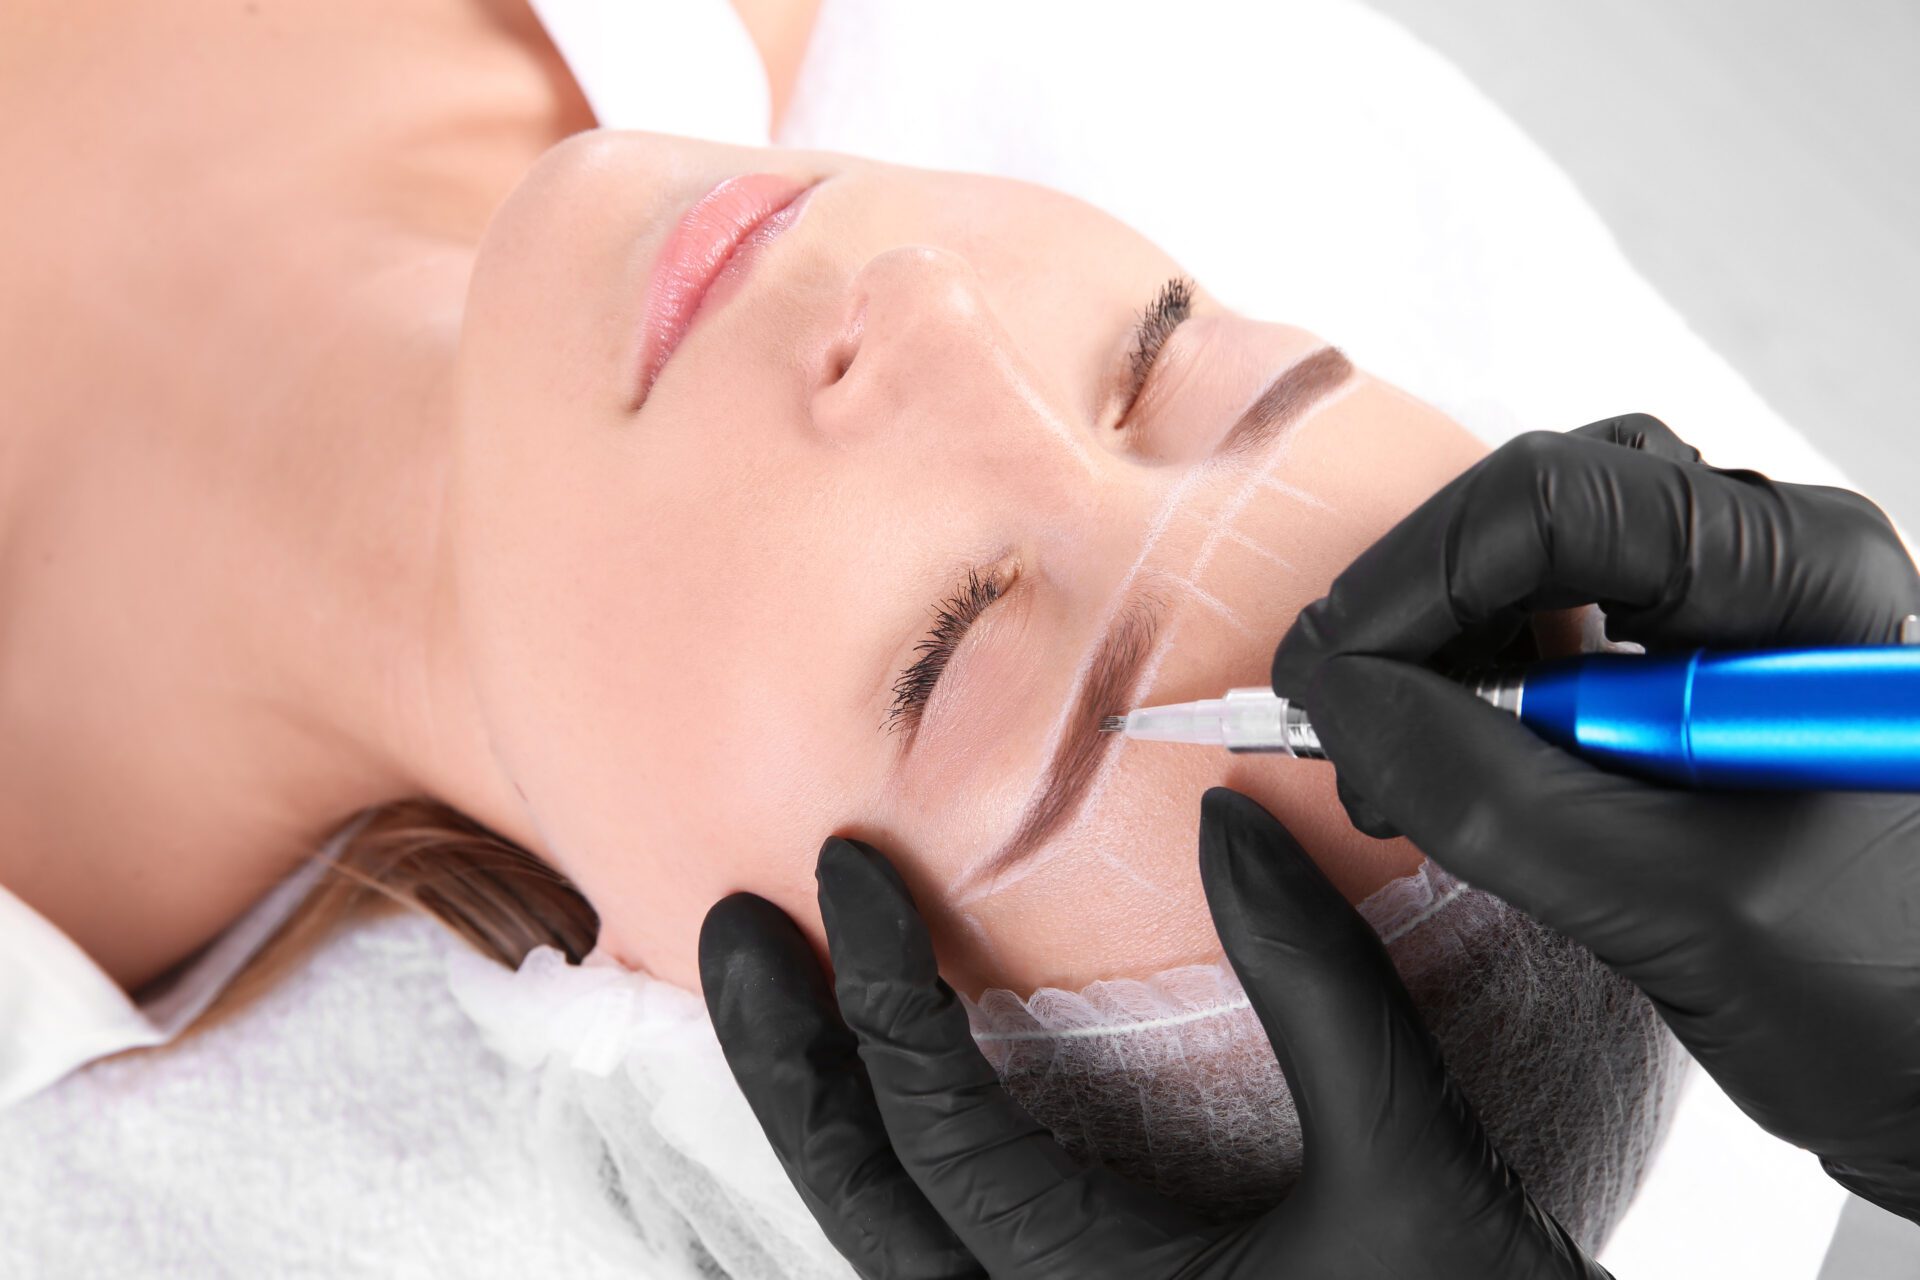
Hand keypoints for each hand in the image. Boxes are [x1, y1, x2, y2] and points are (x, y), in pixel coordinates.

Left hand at [699, 788, 1605, 1278]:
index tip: (844, 860)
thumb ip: (1319, 994)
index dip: (881, 984)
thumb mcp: (1420, 1167)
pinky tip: (901, 1116)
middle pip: (861, 1207)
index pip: (939, 1132)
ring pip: (890, 1256)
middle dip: (785, 1062)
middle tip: (733, 931)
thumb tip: (1223, 826)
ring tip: (784, 1009)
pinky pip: (949, 1273)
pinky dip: (898, 1182)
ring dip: (827, 1126)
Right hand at [1273, 414, 1919, 1221]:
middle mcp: (1775, 567)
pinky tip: (1442, 769)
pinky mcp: (1697, 677)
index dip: (1412, 580)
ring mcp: (1736, 619)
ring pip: (1534, 564)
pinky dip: (1471, 688)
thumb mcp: (1674, 907)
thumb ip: (1490, 796)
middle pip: (1536, 511)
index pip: (1557, 502)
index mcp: (1806, 582)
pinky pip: (1553, 631)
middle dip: (1416, 613)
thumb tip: (1338, 701)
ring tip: (1393, 768)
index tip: (1325, 682)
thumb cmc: (1885, 1003)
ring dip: (1436, 651)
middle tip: (1347, 731)